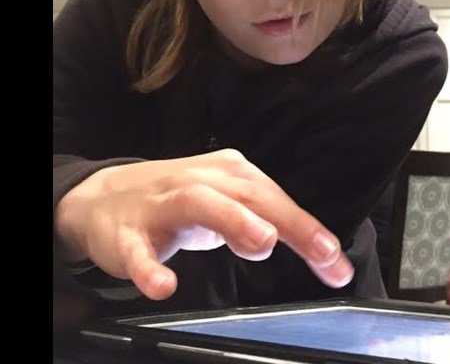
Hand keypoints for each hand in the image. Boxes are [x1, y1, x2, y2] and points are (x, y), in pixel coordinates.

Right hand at [54, 148, 353, 300]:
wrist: (102, 198)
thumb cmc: (179, 204)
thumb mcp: (226, 209)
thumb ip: (260, 227)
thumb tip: (307, 249)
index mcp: (231, 174)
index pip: (278, 200)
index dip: (311, 230)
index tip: (337, 263)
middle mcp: (201, 181)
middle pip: (250, 196)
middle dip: (287, 222)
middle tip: (319, 250)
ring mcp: (161, 204)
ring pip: (200, 204)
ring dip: (235, 221)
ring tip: (262, 244)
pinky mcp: (127, 234)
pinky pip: (137, 252)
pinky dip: (150, 269)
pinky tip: (164, 286)